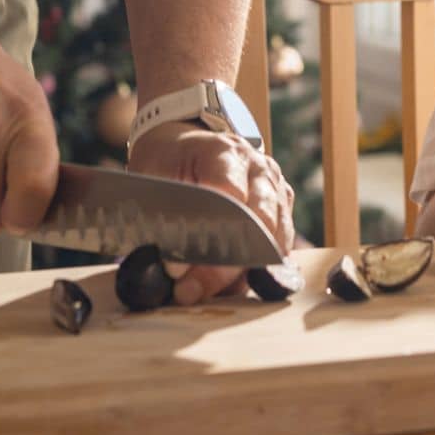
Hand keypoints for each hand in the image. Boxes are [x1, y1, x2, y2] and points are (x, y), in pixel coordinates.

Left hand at [128, 121, 295, 304]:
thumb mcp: (153, 173)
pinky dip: (250, 271)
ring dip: (238, 274)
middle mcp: (259, 168)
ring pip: (274, 240)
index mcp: (225, 151)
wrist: (188, 141)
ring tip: (202, 292)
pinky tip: (222, 286)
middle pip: (258, 223)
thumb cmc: (169, 158)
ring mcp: (276, 188)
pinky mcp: (282, 209)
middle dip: (223, 265)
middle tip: (189, 291)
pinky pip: (277, 248)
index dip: (205, 234)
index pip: (229, 194)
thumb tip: (164, 261)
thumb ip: (163, 211)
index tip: (177, 264)